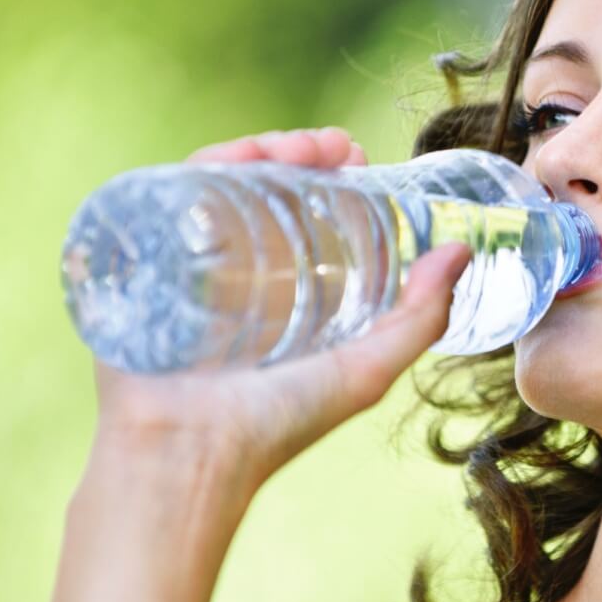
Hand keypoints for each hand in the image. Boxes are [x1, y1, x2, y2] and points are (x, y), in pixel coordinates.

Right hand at [87, 127, 470, 503]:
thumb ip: (419, 317)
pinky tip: (238, 156)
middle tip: (335, 146)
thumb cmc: (276, 425)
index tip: (358, 156)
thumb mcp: (366, 369)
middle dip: (298, 153)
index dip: (330, 176)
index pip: (302, 212)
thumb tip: (461, 250)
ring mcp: (182, 264)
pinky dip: (202, 166)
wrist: (186, 455)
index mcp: (279, 293)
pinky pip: (165, 198)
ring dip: (259, 150)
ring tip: (298, 146)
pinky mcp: (140, 262)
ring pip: (218, 183)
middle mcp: (231, 272)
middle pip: (260, 188)